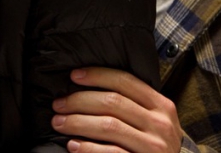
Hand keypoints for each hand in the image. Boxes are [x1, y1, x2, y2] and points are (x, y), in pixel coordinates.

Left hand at [51, 67, 182, 152]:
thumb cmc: (154, 148)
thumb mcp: (154, 122)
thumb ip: (134, 106)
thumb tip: (90, 88)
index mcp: (162, 106)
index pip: (126, 81)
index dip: (97, 76)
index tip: (73, 76)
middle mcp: (160, 124)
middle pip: (113, 102)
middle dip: (80, 100)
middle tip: (58, 104)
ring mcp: (153, 146)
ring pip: (109, 126)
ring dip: (78, 122)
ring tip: (59, 122)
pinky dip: (88, 148)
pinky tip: (73, 145)